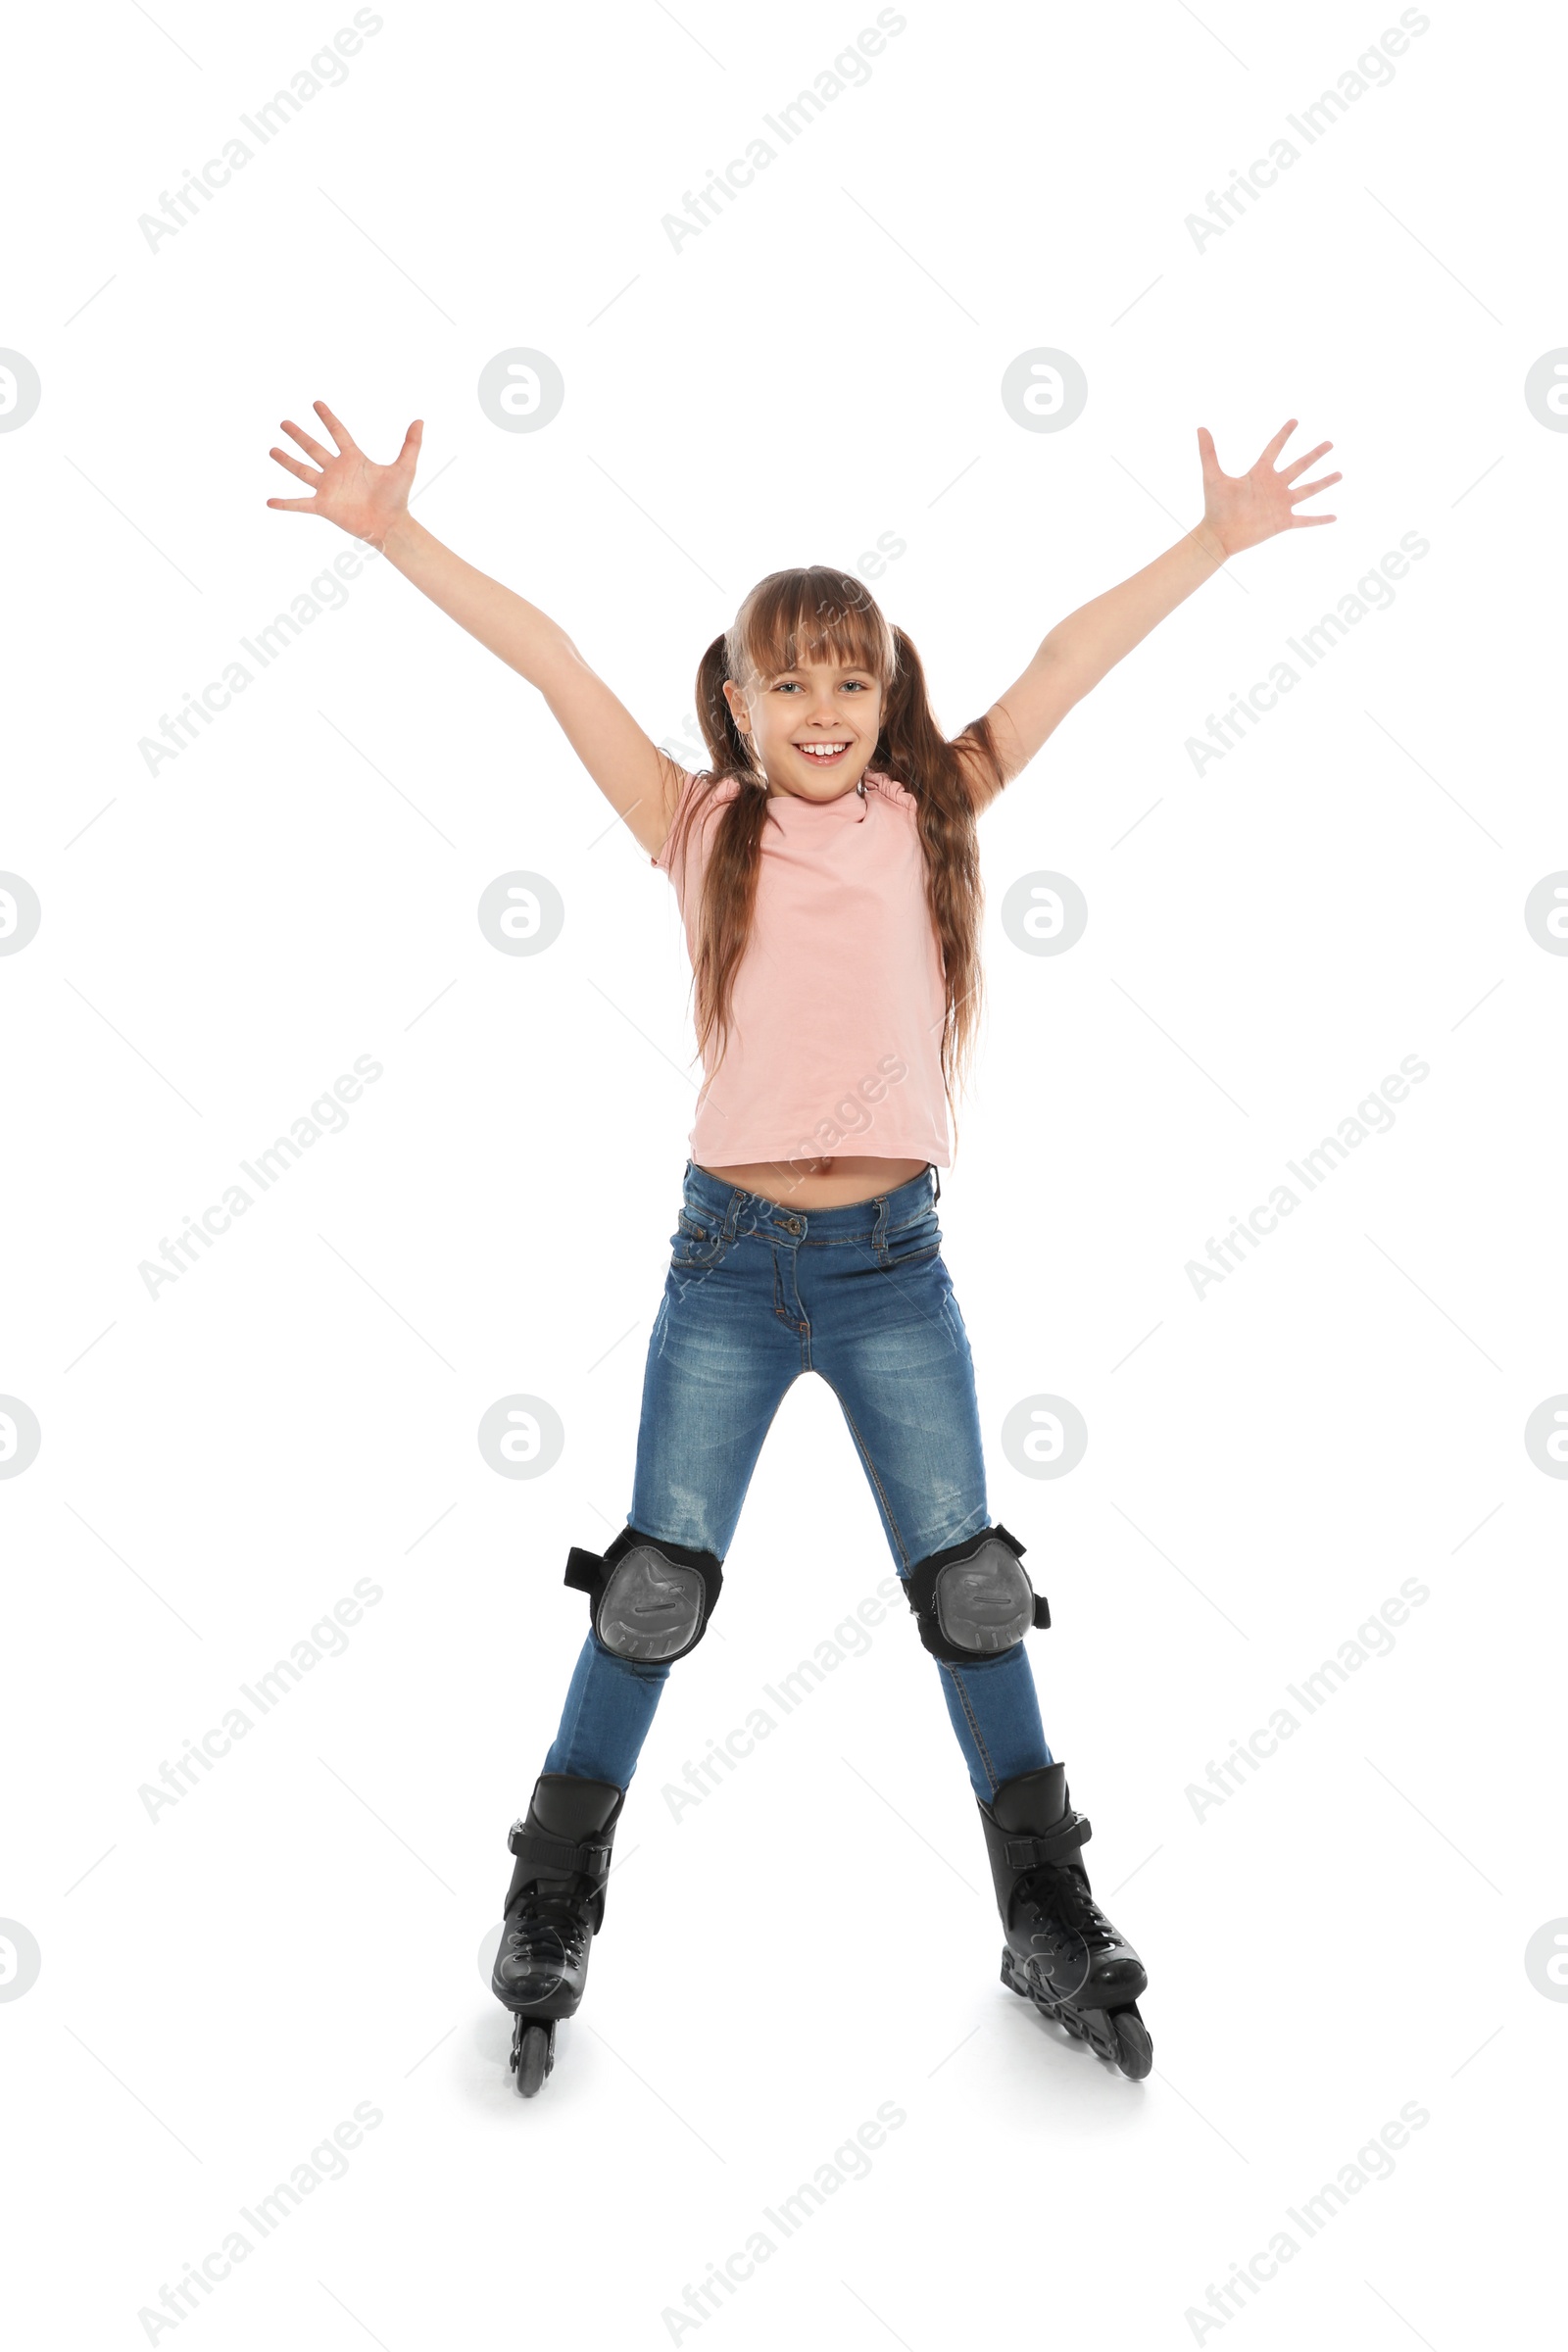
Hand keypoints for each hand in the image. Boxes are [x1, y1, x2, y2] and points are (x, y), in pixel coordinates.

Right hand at [266, 400, 421, 546]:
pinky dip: (285, 504)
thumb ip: (411, 444)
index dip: (327, 418)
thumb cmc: (398, 498)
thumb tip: (420, 421)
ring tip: (272, 450)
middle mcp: (337, 471)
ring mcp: (328, 488)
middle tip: (284, 423)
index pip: (338, 432)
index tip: (316, 404)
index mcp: (353, 459)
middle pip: (313, 448)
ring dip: (287, 461)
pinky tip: (269, 502)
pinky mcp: (324, 507)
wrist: (391, 525)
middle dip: (299, 435)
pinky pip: (300, 504)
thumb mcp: (405, 467)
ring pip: (302, 471)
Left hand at [1193, 419, 1340, 562]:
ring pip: (1308, 490)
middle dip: (1315, 455)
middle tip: (1330, 443)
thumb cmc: (1214, 507)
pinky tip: (1335, 517)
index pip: (1275, 448)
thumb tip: (1200, 427)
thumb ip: (1208, 452)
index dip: (1284, 434)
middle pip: (1299, 466)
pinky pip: (1306, 520)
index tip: (1295, 421)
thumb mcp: (1212, 477)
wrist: (1219, 535)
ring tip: (1340, 474)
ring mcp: (1280, 504)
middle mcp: (1274, 486)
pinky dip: (1320, 519)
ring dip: (1324, 482)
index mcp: (1260, 473)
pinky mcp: (1283, 522)